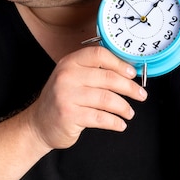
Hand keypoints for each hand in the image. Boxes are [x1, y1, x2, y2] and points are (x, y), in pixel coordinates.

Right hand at [25, 46, 146, 149]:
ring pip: (107, 99)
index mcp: (69, 62)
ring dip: (123, 107)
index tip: (132, 73)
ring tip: (129, 112)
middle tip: (141, 95)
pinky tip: (120, 124)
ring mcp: (66, 96)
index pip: (99, 54)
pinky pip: (100, 118)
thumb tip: (127, 72)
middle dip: (130, 88)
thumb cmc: (62, 100)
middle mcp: (66, 76)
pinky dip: (115, 122)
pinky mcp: (69, 115)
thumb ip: (93, 72)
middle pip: (107, 77)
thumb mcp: (71, 78)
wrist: (38, 123)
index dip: (120, 63)